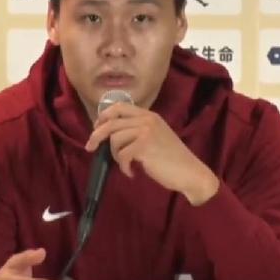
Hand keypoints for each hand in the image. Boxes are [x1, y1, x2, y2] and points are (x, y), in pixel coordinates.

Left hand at [84, 102, 218, 205]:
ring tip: (127, 164)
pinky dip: (124, 167)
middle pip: (111, 122)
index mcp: (149, 115)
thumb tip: (110, 135)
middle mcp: (147, 120)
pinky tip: (132, 173)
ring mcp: (146, 132)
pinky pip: (123, 155)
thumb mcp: (155, 137)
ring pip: (115, 139)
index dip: (103, 116)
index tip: (96, 128)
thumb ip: (137, 130)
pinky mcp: (145, 146)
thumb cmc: (172, 158)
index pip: (119, 107)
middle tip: (90, 147)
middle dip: (97, 135)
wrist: (190, 172)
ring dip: (116, 156)